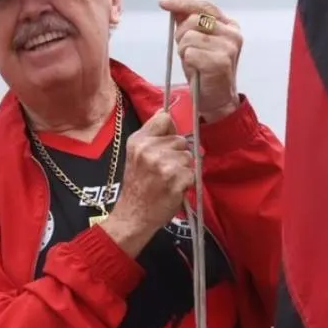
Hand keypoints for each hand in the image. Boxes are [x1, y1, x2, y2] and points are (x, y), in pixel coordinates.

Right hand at [104, 111, 194, 254]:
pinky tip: (174, 188)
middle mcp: (150, 150)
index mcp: (139, 141)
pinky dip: (187, 182)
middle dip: (178, 154)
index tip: (166, 144)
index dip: (169, 131)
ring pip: (189, 156)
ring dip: (184, 169)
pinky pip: (193, 172)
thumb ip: (151, 133)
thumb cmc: (137, 184)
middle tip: (164, 170)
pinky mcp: (177, 179)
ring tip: (169, 180)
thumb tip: (166, 112)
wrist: (133, 215)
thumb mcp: (135, 154)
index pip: (165, 119)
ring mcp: (164, 165)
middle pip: (181, 140)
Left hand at [159, 0, 241, 121]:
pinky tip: (196, 69)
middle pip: (194, 19)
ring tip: (193, 61)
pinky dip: (187, 61)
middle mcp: (233, 33)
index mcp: (229, 25)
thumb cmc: (204, 69)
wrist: (216, 100)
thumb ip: (189, 17)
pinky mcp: (221, 61)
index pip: (204, 5)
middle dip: (181, 33)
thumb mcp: (195, 39)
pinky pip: (190, 52)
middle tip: (186, 50)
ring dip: (183, 50)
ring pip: (189, 36)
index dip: (182, 1)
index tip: (163, 1)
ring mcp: (228, 47)